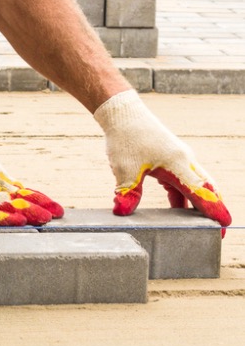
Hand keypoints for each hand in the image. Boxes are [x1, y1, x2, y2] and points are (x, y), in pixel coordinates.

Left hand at [95, 90, 230, 230]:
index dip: (212, 210)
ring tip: (199, 225)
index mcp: (178, 164)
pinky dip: (182, 195)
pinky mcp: (170, 158)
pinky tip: (176, 209)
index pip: (201, 192)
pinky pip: (182, 180)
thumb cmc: (126, 139)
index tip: (224, 225)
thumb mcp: (124, 169)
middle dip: (212, 209)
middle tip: (218, 231)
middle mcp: (185, 160)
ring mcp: (179, 158)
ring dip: (198, 203)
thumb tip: (122, 212)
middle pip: (206, 189)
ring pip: (195, 184)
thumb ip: (128, 192)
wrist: (123, 114)